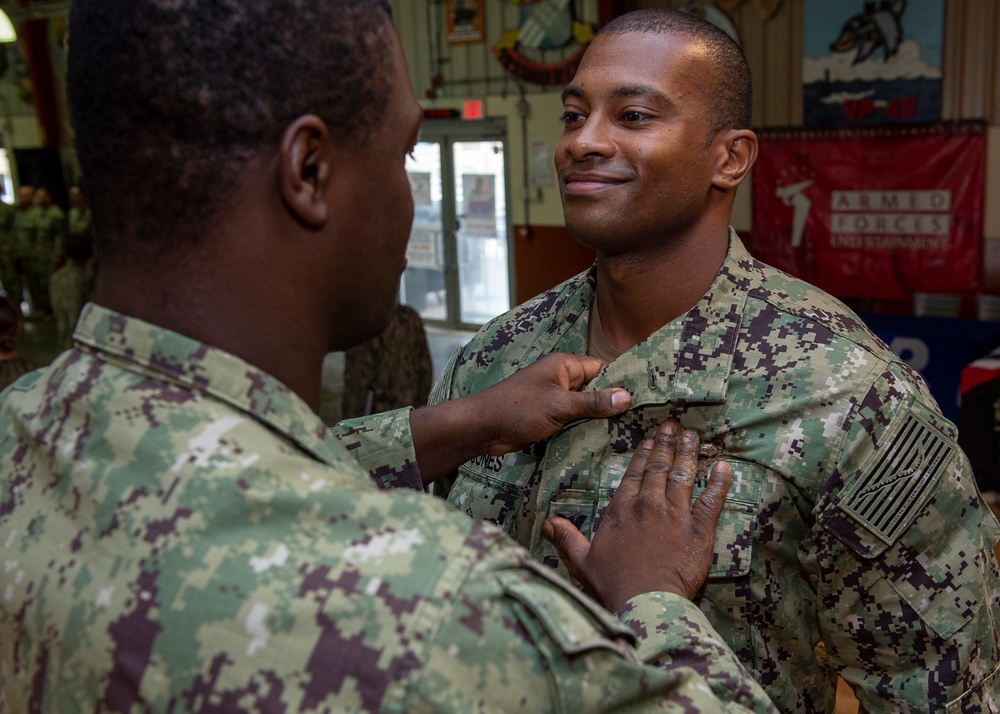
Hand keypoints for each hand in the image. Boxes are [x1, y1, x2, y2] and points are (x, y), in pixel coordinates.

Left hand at [409, 352, 629, 482]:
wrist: (483, 428)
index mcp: (564, 365)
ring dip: (600, 418)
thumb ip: (592, 402)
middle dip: (614, 402)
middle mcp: (562, 379)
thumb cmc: (518, 409)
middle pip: (596, 388)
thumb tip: (626, 396)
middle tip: (643, 418)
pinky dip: (586, 428)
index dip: (622, 380)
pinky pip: (574, 420)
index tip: (647, 395)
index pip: (602, 368)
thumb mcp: (559, 405)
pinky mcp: (550, 417)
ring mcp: (555, 399)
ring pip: (586, 406)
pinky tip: (604, 440)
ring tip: (630, 431)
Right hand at [542, 421, 730, 611]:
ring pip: (684, 475)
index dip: (643, 454)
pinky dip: (719, 483)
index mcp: (622, 509)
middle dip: (667, 444)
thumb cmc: (612, 585)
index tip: (650, 439)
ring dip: (689, 453)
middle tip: (674, 426)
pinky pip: (711, 500)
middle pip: (659, 467)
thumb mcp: (581, 561)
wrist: (645, 602)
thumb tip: (547, 523)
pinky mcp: (698, 530)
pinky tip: (724, 468)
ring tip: (694, 436)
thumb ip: (566, 538)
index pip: (633, 473)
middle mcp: (648, 505)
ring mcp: (675, 515)